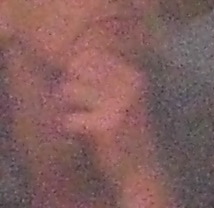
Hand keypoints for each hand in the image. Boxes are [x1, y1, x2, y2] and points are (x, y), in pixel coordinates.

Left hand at [55, 43, 169, 207]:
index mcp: (133, 75)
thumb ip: (108, 78)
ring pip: (70, 90)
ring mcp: (117, 104)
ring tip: (74, 116)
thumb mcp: (127, 97)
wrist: (140, 165)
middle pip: (79, 69)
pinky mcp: (105, 127)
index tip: (78, 87)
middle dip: (69, 85)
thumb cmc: (128, 130)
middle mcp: (128, 85)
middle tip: (73, 103)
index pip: (94, 55)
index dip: (77, 68)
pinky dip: (68, 126)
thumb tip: (74, 61)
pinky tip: (77, 131)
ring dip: (65, 105)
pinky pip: (70, 120)